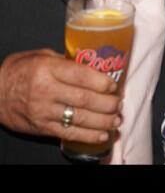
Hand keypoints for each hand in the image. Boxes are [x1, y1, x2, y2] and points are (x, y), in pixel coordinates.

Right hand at [0, 49, 121, 143]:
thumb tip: (90, 64)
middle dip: (107, 104)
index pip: (81, 75)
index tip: (114, 84)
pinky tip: (102, 135)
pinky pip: (70, 133)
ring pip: (80, 118)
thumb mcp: (39, 56)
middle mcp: (46, 90)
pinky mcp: (43, 128)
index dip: (102, 81)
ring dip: (103, 121)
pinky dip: (89, 136)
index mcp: (47, 68)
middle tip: (119, 104)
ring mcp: (44, 111)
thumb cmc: (17, 72)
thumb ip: (63, 61)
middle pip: (85, 99)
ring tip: (116, 120)